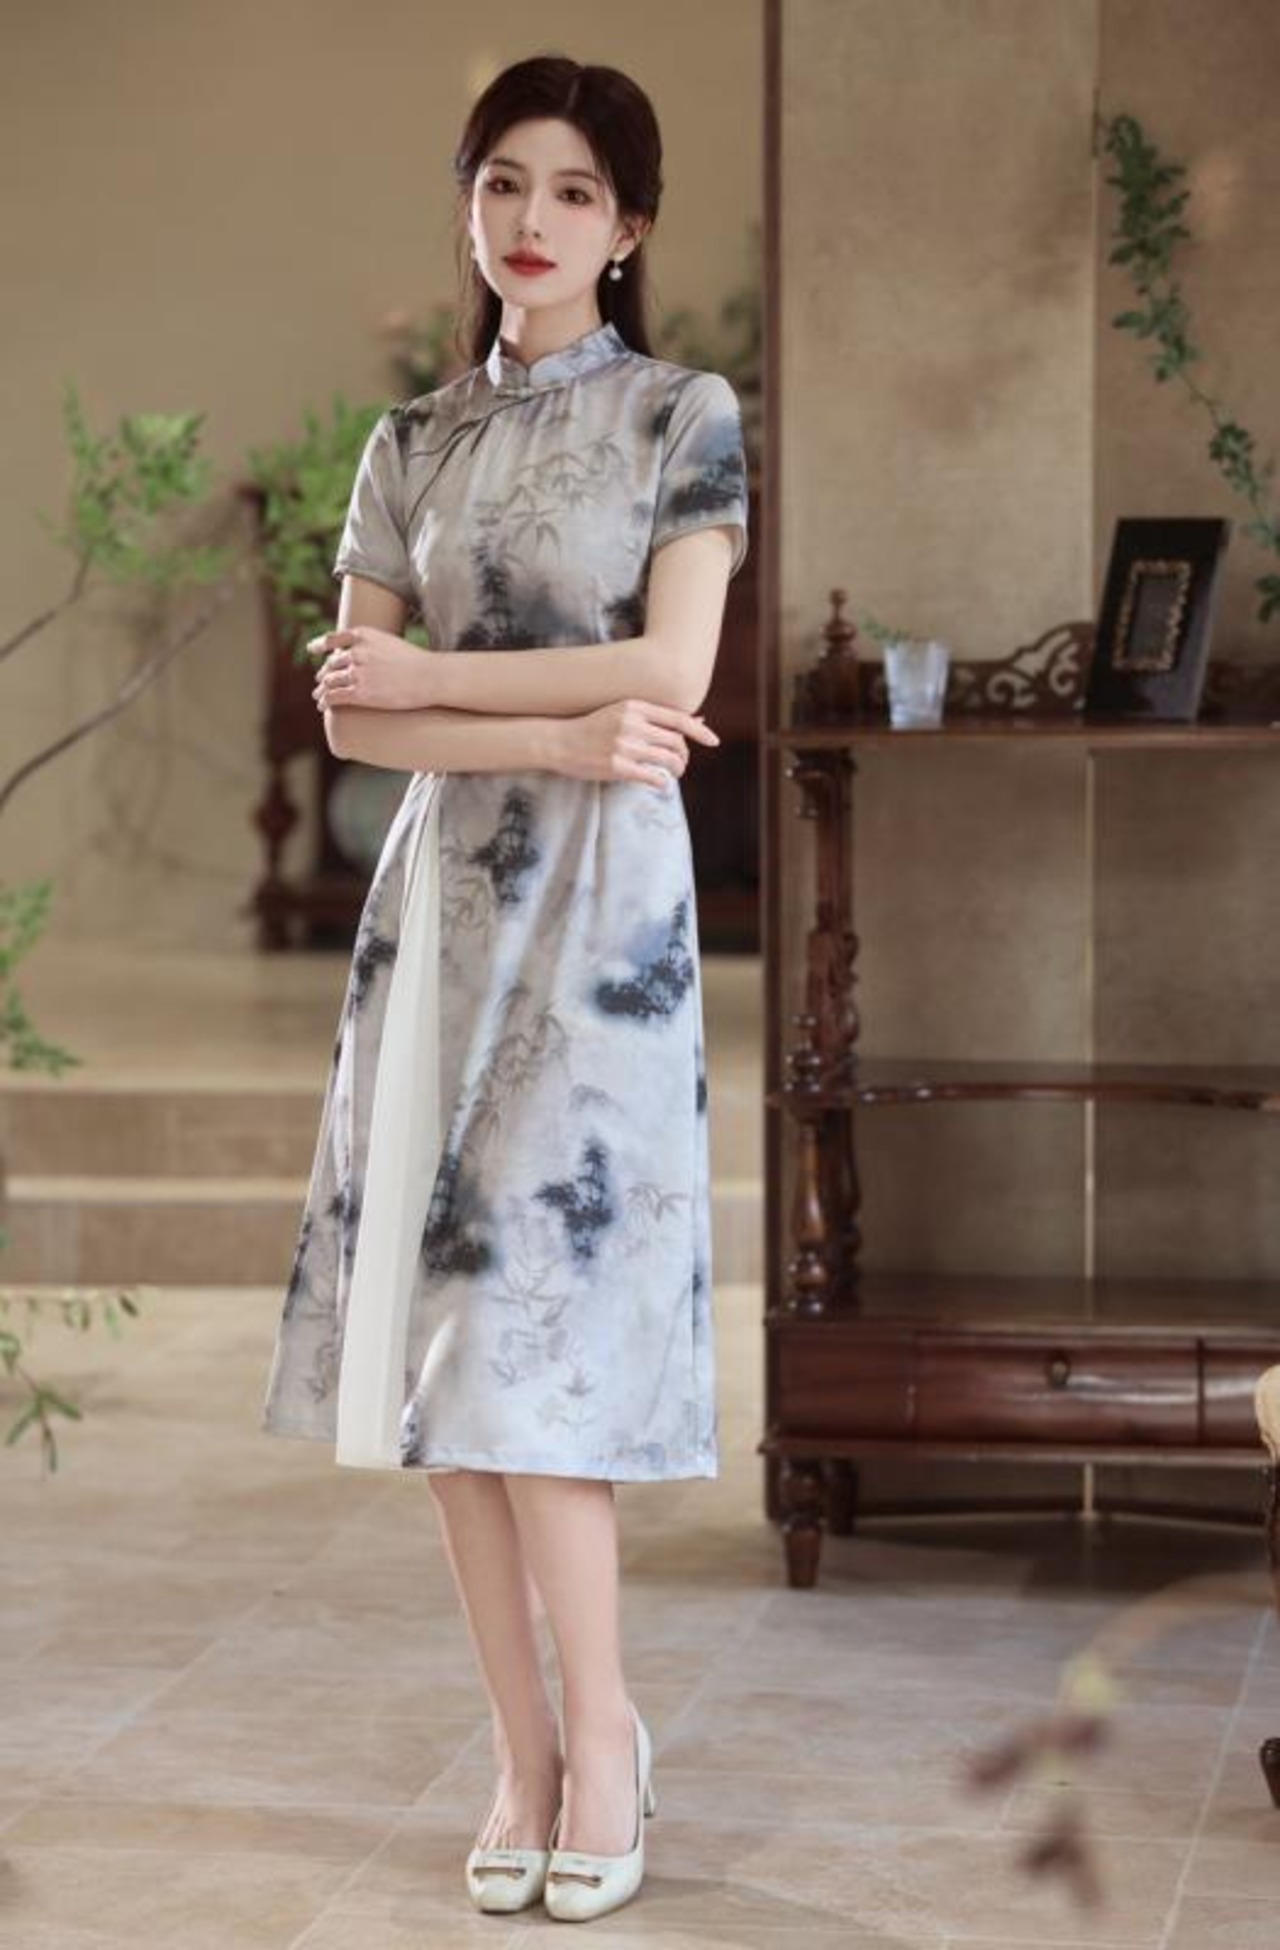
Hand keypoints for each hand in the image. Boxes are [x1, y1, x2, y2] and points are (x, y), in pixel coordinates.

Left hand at [308, 626, 431, 711]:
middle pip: (331, 664)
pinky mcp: (360, 693)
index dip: (320, 644)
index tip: (313, 649)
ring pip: (329, 681)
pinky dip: (325, 701)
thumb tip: (367, 658)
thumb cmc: (417, 663)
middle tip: (322, 681)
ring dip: (321, 690)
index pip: (333, 638)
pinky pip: (335, 697)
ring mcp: (357, 673)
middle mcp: (356, 652)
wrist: (429, 676)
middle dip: (324, 674)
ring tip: (319, 697)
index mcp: (364, 635)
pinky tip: (323, 706)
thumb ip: (374, 647)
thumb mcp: (391, 643)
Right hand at [555, 699, 719, 789]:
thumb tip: (695, 719)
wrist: (557, 740)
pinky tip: (660, 783)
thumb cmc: (591, 727)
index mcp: (634, 706)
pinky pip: (652, 776)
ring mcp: (624, 745)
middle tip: (681, 763)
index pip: (678, 719)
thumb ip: (654, 716)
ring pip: (668, 760)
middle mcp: (632, 723)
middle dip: (685, 755)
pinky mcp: (617, 766)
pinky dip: (662, 782)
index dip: (700, 731)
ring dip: (677, 769)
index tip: (714, 741)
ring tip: (674, 773)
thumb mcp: (622, 712)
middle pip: (676, 741)